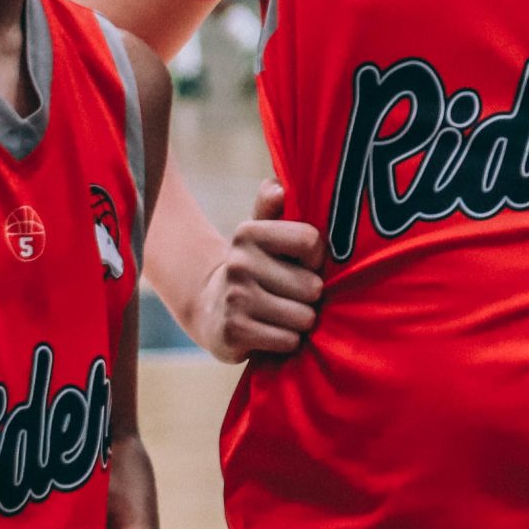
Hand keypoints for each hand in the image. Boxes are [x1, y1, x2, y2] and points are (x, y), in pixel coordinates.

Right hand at [199, 180, 325, 360]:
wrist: (211, 309)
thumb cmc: (256, 269)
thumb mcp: (262, 235)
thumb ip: (272, 208)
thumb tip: (276, 186)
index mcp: (249, 233)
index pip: (311, 241)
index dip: (316, 259)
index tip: (303, 263)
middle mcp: (238, 263)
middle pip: (312, 287)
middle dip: (310, 297)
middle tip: (291, 296)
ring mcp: (234, 298)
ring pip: (303, 317)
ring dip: (300, 321)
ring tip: (282, 315)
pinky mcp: (233, 332)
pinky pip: (288, 341)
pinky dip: (286, 342)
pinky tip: (270, 332)